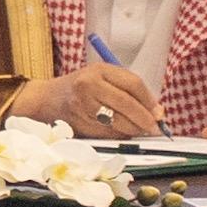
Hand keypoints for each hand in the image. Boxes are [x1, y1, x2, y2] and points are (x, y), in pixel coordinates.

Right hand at [10, 62, 163, 137]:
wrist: (46, 100)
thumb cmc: (80, 87)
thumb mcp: (101, 77)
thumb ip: (127, 89)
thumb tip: (156, 111)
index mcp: (98, 70)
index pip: (132, 83)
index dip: (149, 100)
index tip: (159, 112)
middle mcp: (89, 86)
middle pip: (126, 103)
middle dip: (144, 118)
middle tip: (155, 127)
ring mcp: (83, 106)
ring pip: (118, 121)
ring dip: (134, 129)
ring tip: (140, 130)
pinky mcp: (80, 124)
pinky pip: (108, 133)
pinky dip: (120, 135)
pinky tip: (122, 132)